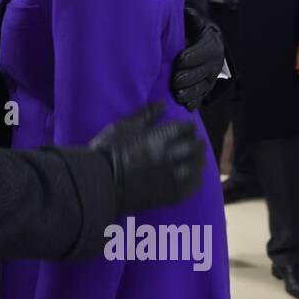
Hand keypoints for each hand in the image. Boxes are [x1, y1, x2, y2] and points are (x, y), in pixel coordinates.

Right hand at [89, 102, 205, 214]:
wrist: (99, 183)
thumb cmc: (108, 151)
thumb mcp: (122, 127)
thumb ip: (144, 115)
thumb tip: (162, 104)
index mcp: (158, 138)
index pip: (184, 129)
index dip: (188, 127)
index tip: (188, 127)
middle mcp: (169, 157)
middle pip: (193, 148)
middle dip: (197, 143)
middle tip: (197, 142)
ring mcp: (170, 177)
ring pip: (195, 167)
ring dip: (199, 161)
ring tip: (199, 159)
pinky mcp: (167, 195)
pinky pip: (190, 188)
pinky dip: (196, 181)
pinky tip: (195, 177)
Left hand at [172, 5, 224, 110]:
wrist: (202, 42)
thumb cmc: (193, 29)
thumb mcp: (194, 21)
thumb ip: (192, 18)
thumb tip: (188, 13)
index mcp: (212, 45)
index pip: (204, 51)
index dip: (192, 56)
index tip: (179, 59)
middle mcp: (215, 62)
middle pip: (203, 71)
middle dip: (188, 77)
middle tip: (175, 80)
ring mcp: (211, 76)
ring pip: (203, 86)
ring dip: (191, 92)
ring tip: (178, 95)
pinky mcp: (205, 87)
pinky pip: (202, 96)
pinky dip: (195, 102)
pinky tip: (187, 107)